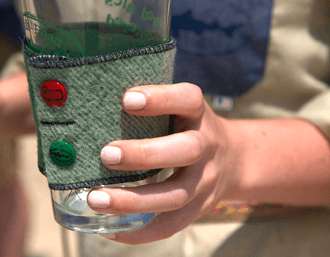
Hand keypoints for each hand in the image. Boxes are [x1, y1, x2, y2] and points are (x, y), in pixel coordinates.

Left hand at [87, 83, 242, 243]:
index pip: (188, 99)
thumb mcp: (180, 109)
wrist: (234, 159)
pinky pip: (173, 225)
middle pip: (186, 150)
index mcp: (199, 114)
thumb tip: (94, 105)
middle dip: (144, 154)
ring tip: (96, 199)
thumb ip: (150, 107)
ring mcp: (206, 181)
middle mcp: (207, 145)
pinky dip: (141, 231)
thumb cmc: (188, 127)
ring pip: (175, 195)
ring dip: (134, 201)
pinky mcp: (200, 208)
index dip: (160, 99)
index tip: (126, 100)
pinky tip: (111, 229)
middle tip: (106, 155)